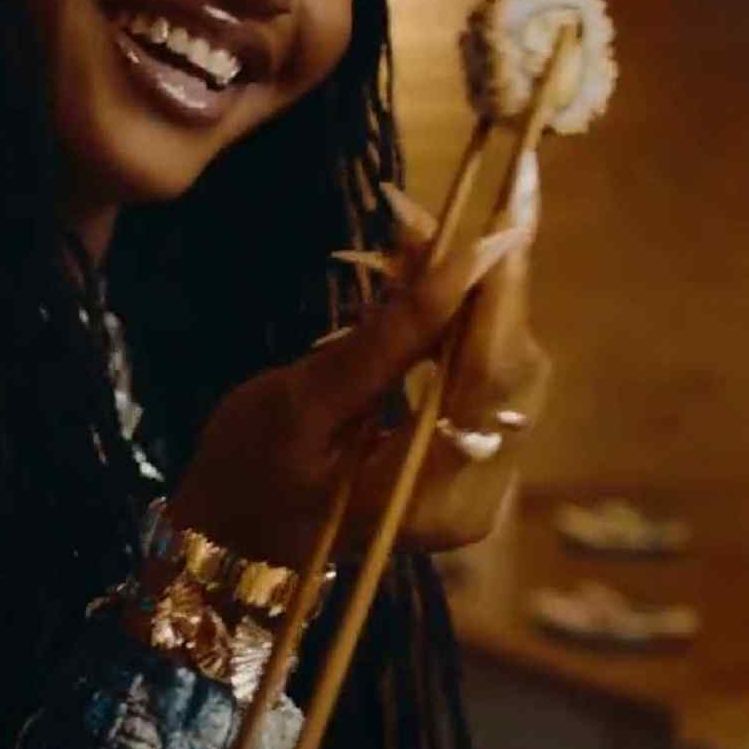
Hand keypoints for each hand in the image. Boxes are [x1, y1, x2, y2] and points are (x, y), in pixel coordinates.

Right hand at [167, 156, 551, 565]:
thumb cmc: (247, 472)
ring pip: (508, 372)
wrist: (234, 540)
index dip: (501, 288)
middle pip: (514, 371)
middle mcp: (476, 498)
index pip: (493, 374)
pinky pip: (487, 384)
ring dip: (473, 303)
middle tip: (433, 220)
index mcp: (430, 493)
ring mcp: (480, 488)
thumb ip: (390, 336)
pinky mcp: (472, 469)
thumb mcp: (302, 400)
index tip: (504, 207)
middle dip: (483, 287)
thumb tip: (459, 257)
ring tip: (418, 248)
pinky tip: (423, 296)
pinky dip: (462, 332)